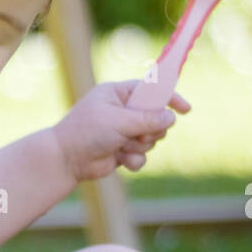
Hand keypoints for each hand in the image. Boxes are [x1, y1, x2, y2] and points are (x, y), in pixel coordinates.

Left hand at [53, 80, 191, 184]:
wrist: (66, 160)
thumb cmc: (87, 133)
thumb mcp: (120, 121)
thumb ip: (148, 119)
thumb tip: (172, 118)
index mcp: (118, 94)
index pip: (151, 90)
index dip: (169, 98)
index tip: (186, 109)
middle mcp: (121, 111)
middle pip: (156, 117)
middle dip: (152, 129)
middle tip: (140, 134)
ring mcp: (122, 131)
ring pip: (151, 138)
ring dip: (141, 146)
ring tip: (123, 147)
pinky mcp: (121, 151)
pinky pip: (141, 155)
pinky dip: (134, 159)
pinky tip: (121, 161)